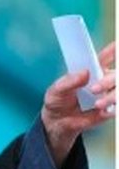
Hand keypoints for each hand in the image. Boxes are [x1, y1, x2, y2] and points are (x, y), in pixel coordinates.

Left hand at [41, 41, 114, 166]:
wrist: (56, 123)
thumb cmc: (57, 101)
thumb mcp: (56, 90)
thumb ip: (69, 81)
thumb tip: (84, 73)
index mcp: (92, 70)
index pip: (106, 56)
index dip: (114, 50)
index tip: (116, 45)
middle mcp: (104, 80)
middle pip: (116, 75)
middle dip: (109, 80)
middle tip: (94, 88)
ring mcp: (108, 95)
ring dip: (112, 96)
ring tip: (97, 104)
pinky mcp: (108, 110)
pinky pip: (116, 108)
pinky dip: (112, 109)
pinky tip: (103, 112)